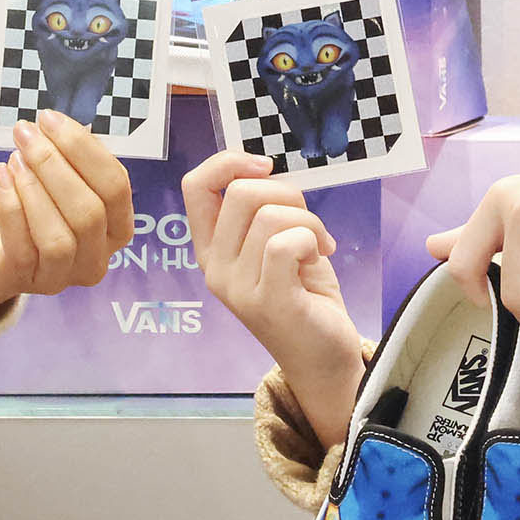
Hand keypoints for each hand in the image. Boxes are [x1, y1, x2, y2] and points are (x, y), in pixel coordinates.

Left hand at [0, 109, 134, 324]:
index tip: (50, 119)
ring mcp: (61, 277)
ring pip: (61, 237)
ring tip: (14, 159)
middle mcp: (96, 259)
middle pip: (90, 212)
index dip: (85, 149)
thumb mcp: (49, 179)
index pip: (116, 187)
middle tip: (26, 134)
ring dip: (35, 189)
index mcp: (115, 229)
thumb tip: (58, 125)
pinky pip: (22, 247)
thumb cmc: (22, 210)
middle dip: (55, 164)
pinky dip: (11, 205)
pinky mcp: (24, 282)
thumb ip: (64, 157)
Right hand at [183, 151, 362, 448]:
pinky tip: (319, 258)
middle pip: (241, 193)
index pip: (195, 187)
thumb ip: (262, 210)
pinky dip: (312, 240)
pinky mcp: (267, 301)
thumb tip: (263, 169)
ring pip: (270, 215)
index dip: (228, 162)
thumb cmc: (304, 294)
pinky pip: (285, 243)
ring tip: (318, 246)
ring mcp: (237, 288)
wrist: (324, 357)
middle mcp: (215, 268)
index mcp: (211, 249)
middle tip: (309, 224)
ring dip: (308, 221)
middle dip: (288, 194)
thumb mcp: (274, 244)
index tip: (265, 166)